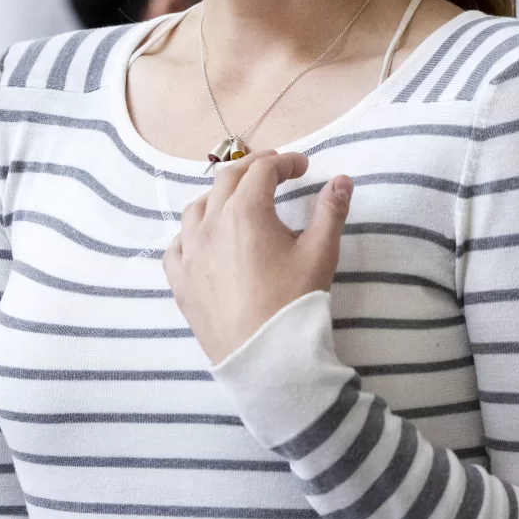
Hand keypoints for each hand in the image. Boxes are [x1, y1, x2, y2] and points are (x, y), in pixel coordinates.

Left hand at [164, 151, 352, 364]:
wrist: (265, 355)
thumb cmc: (294, 301)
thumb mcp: (320, 253)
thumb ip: (330, 211)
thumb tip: (342, 180)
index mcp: (244, 211)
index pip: (262, 170)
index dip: (284, 162)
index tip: (302, 167)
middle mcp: (209, 225)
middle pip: (226, 180)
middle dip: (252, 169)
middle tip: (274, 171)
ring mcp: (188, 252)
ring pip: (196, 209)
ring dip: (218, 197)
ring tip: (238, 201)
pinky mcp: (179, 280)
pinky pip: (176, 246)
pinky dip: (190, 234)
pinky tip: (203, 240)